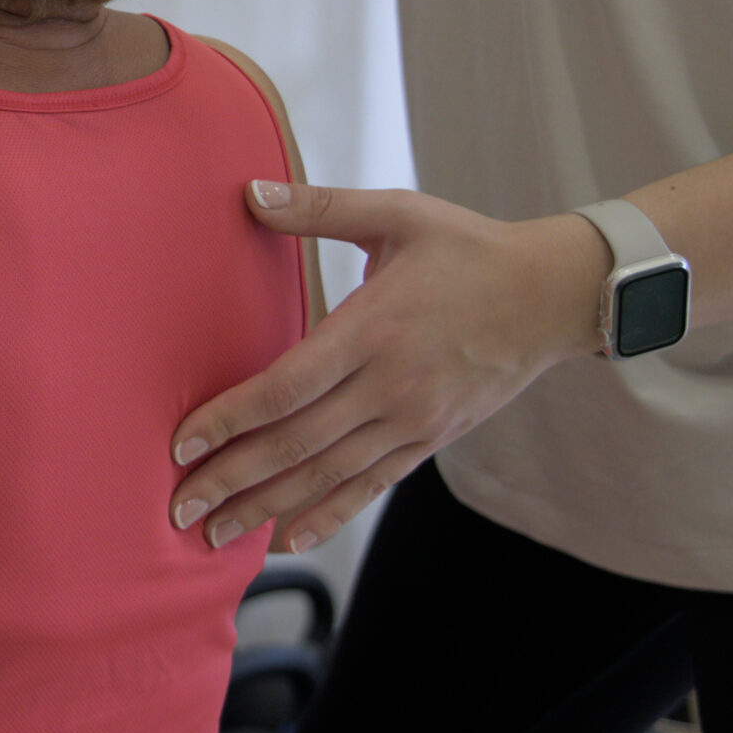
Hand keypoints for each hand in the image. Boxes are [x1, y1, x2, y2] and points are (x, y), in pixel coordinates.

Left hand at [169, 181, 610, 552]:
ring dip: (267, 508)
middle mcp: (391, 386)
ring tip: (213, 535)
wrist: (556, 295)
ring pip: (328, 475)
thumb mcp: (399, 214)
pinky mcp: (430, 441)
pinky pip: (370, 488)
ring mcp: (413, 421)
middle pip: (297, 443)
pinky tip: (286, 540)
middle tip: (176, 509)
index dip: (231, 419)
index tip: (182, 444)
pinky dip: (327, 517)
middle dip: (233, 480)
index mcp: (374, 328)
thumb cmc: (470, 249)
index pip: (288, 386)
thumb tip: (249, 192)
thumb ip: (320, 207)